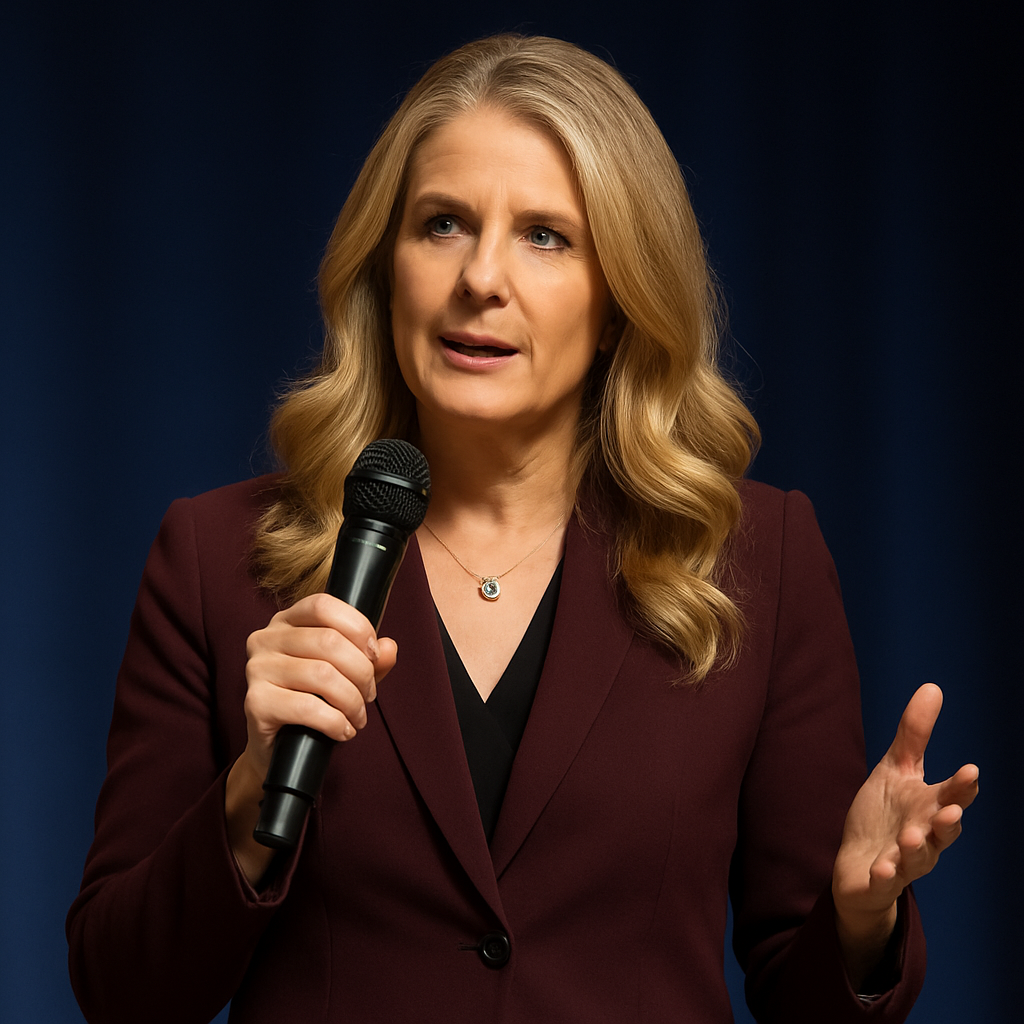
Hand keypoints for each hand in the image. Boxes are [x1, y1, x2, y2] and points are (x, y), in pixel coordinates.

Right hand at [225, 593, 398, 883]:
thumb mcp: (347, 675)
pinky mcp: (255, 703)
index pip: (323, 605)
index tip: (373, 655)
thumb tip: (388, 649)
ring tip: (358, 716)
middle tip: (369, 696)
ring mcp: (256, 669)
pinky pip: (307, 707)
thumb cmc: (313, 703)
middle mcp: (265, 639)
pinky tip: (343, 731)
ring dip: (352, 700)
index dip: (357, 626)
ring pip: (321, 674)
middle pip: (328, 641)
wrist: (279, 751)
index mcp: (286, 621)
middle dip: (361, 672)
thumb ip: (370, 659)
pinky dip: (336, 722)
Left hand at [832, 683, 977, 984]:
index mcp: (928, 808)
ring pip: (919, 859)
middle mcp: (924, 836)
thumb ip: (914, 733)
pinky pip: (887, 881)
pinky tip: (884, 868)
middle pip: (943, 832)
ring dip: (917, 850)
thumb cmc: (884, 815)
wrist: (859, 864)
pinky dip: (887, 875)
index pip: (951, 796)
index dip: (962, 787)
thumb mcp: (896, 769)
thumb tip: (932, 686)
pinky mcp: (881, 880)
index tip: (971, 770)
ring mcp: (904, 861)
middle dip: (948, 824)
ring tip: (912, 838)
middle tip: (951, 813)